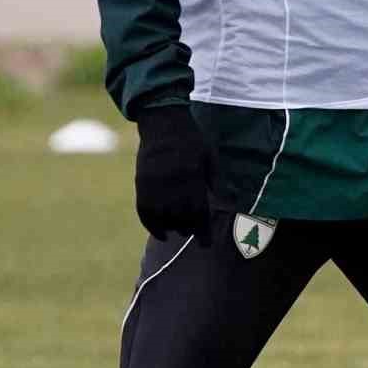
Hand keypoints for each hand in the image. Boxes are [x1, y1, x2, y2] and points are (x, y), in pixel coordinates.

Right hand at [134, 105, 213, 245]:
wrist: (164, 123)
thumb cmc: (192, 140)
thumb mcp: (211, 157)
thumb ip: (216, 182)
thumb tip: (225, 204)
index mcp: (193, 177)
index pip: (198, 212)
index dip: (202, 231)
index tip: (206, 244)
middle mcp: (173, 183)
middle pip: (180, 217)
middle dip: (188, 228)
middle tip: (193, 232)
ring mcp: (155, 184)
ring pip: (162, 217)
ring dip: (171, 228)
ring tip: (178, 231)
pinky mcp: (142, 183)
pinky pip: (144, 211)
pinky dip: (151, 226)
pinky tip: (160, 233)